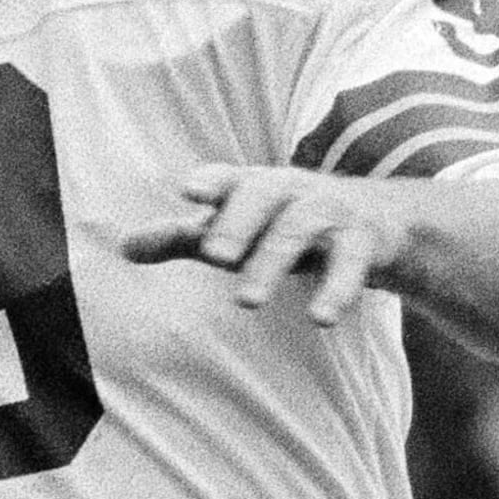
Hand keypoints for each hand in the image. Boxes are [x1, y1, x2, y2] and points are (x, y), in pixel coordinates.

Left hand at [117, 165, 411, 326]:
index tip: (190, 191)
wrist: (376, 220)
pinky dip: (336, 288)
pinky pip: (351, 262)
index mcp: (256, 186)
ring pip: (301, 228)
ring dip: (273, 260)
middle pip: (264, 196)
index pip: (231, 179)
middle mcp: (291, 191)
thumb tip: (121, 248)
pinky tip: (320, 319)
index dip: (213, 183)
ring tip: (246, 301)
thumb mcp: (235, 227)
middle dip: (239, 223)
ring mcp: (330, 212)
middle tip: (214, 257)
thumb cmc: (283, 222)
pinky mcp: (363, 241)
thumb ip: (181, 237)